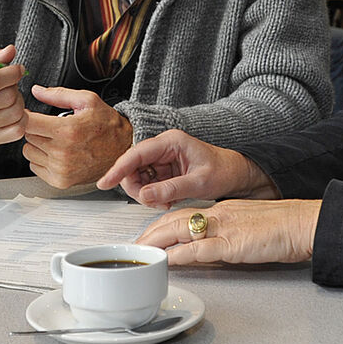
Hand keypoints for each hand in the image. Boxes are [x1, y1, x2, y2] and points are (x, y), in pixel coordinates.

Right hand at [0, 44, 25, 145]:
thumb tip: (10, 51)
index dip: (11, 73)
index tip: (17, 68)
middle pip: (6, 97)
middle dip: (14, 85)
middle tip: (9, 82)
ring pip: (15, 113)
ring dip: (18, 100)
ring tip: (9, 95)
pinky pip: (17, 131)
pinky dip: (21, 118)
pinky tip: (12, 109)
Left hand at [23, 86, 133, 188]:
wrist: (123, 150)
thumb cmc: (108, 126)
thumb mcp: (87, 101)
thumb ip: (58, 94)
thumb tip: (37, 91)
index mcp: (67, 130)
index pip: (27, 123)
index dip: (25, 115)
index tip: (30, 114)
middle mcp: (62, 152)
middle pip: (27, 136)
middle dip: (36, 129)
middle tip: (51, 126)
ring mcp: (61, 169)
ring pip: (28, 152)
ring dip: (37, 144)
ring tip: (55, 140)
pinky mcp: (61, 181)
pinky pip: (34, 167)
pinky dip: (41, 159)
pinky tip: (56, 153)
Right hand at [97, 129, 276, 206]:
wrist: (236, 174)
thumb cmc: (224, 171)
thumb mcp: (199, 183)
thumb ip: (171, 189)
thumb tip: (146, 195)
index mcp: (172, 141)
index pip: (136, 153)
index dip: (119, 169)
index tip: (105, 182)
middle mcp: (164, 147)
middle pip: (133, 166)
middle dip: (138, 188)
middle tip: (153, 201)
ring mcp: (162, 158)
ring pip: (138, 177)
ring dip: (146, 194)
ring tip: (165, 202)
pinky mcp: (164, 170)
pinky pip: (148, 183)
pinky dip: (152, 195)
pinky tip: (166, 200)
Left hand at [136, 199, 320, 266]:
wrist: (305, 223)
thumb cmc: (286, 226)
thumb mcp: (250, 224)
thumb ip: (230, 232)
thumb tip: (213, 245)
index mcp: (223, 209)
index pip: (184, 214)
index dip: (162, 224)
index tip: (149, 234)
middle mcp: (219, 214)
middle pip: (174, 220)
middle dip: (150, 233)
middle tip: (135, 245)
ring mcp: (224, 229)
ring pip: (179, 231)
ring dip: (156, 242)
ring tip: (140, 252)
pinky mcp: (233, 245)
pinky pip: (199, 250)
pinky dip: (179, 255)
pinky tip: (167, 261)